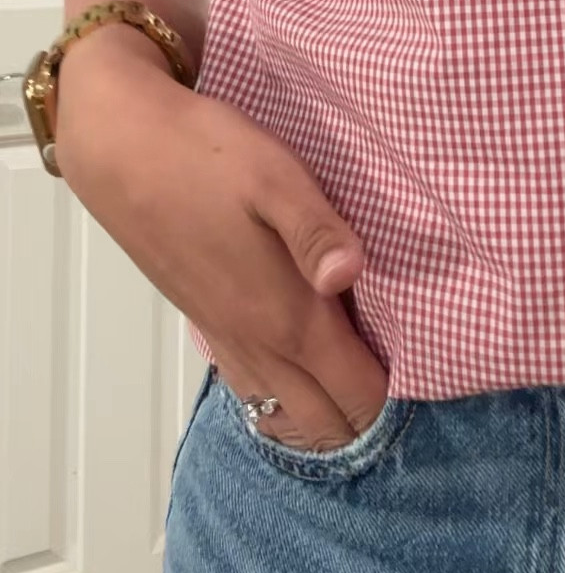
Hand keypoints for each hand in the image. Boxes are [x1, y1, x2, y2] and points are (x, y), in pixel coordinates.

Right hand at [55, 28, 388, 451]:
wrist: (122, 148)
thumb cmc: (205, 155)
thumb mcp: (273, 177)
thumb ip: (316, 231)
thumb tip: (351, 275)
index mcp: (287, 316)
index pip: (355, 396)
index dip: (397, 400)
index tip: (435, 378)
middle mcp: (257, 344)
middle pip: (324, 424)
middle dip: (367, 422)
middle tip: (411, 390)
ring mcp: (226, 339)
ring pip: (283, 416)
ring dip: (327, 418)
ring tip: (365, 394)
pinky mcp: (206, 324)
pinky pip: (253, 391)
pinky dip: (286, 403)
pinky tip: (304, 378)